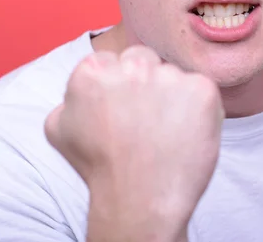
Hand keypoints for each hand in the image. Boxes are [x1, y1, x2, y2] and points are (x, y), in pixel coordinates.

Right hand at [45, 46, 223, 240]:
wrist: (140, 202)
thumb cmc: (100, 168)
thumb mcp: (60, 129)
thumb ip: (70, 95)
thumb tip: (84, 82)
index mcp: (93, 69)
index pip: (113, 61)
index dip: (118, 88)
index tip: (120, 111)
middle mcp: (133, 65)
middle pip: (143, 59)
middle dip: (143, 82)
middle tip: (143, 119)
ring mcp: (170, 76)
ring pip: (172, 75)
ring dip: (170, 96)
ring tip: (163, 133)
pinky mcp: (201, 89)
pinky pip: (200, 89)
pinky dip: (196, 109)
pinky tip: (184, 133)